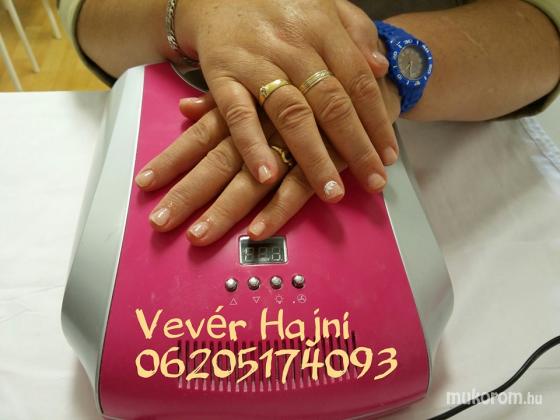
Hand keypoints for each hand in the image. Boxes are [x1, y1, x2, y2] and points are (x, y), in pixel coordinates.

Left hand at [135, 76, 400, 244]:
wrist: (370, 75)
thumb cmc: (310, 81)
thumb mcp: (264, 80)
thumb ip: (225, 97)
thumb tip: (187, 109)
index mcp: (246, 106)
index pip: (198, 136)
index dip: (171, 160)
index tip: (143, 184)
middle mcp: (262, 125)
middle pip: (216, 163)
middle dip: (187, 195)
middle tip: (160, 224)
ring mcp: (293, 142)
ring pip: (250, 180)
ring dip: (223, 210)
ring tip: (198, 237)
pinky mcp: (324, 156)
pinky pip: (297, 186)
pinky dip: (277, 209)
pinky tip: (256, 231)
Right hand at [174, 0, 397, 202]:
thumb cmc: (276, 5)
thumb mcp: (324, 5)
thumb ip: (355, 32)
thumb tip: (381, 68)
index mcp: (322, 28)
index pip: (358, 81)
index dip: (376, 121)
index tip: (389, 157)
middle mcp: (293, 45)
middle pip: (331, 102)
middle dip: (356, 146)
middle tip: (374, 183)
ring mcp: (256, 61)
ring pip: (291, 112)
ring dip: (313, 156)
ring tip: (332, 191)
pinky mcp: (222, 74)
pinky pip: (238, 114)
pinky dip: (252, 145)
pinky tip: (267, 176)